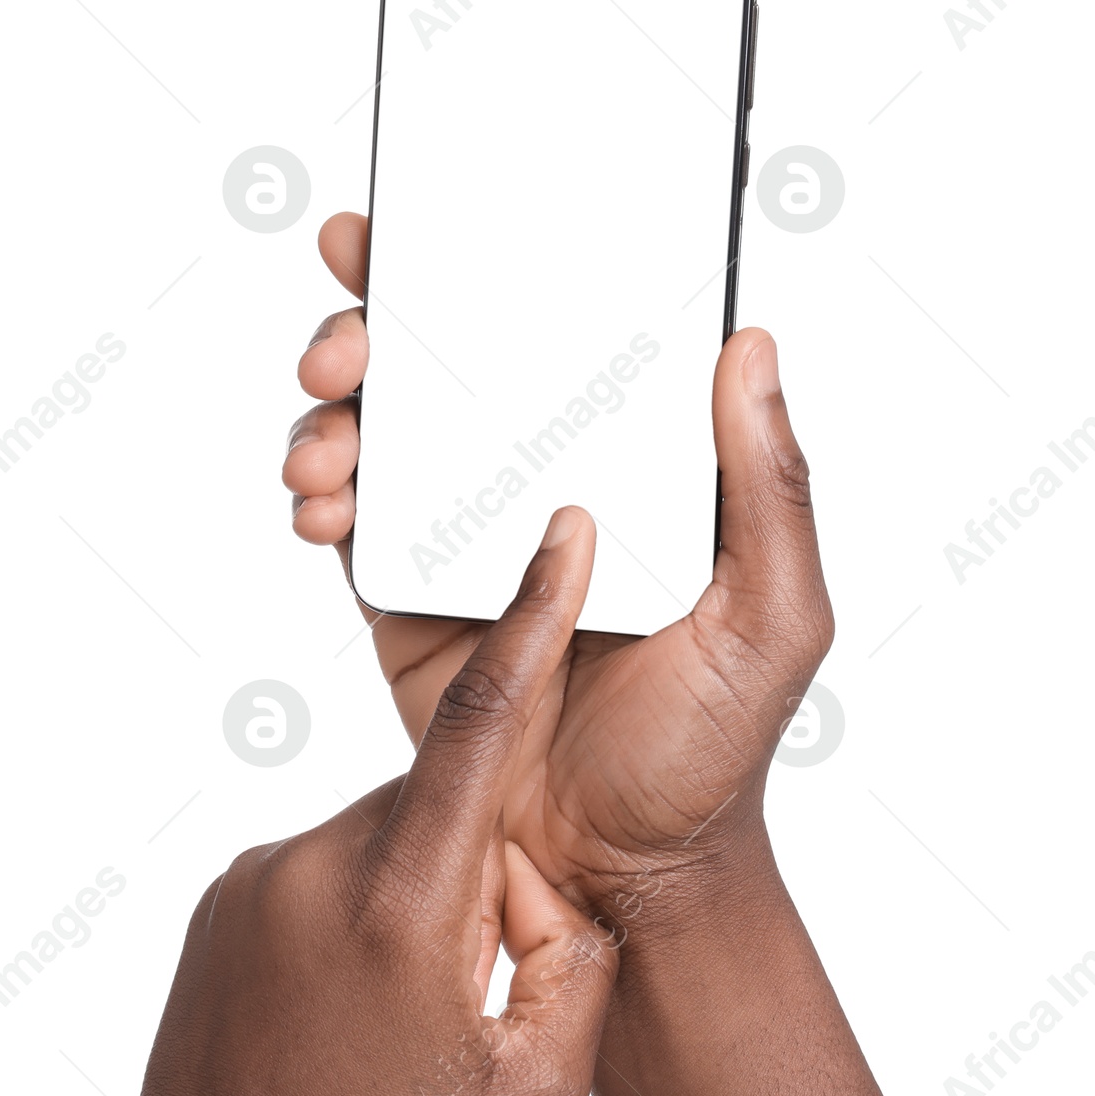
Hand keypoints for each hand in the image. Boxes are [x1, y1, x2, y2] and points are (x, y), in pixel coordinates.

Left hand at [0, 511, 617, 1095]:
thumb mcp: (537, 1089)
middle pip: (446, 797)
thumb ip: (576, 955)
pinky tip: (352, 994)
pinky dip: (369, 899)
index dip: (532, 616)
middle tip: (478, 968)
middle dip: (487, 853)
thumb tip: (543, 866)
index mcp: (404, 907)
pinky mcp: (231, 884)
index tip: (564, 529)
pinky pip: (335, 856)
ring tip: (403, 1000)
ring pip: (391, 828)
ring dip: (424, 884)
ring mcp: (264, 870)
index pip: (479, 726)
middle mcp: (320, 864)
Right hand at [285, 213, 834, 917]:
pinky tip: (322, 505)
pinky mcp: (405, 600)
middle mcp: (536, 478)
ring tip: (329, 439)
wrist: (619, 873)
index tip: (421, 222)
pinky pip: (349, 524)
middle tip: (351, 341)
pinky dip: (320, 496)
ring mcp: (466, 536)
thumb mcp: (773, 614)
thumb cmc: (713, 748)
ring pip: (379, 435)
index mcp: (621, 461)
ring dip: (332, 413)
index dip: (482, 268)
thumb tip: (752, 342)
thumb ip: (768, 486)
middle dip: (372, 329)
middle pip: (439, 369)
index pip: (549, 337)